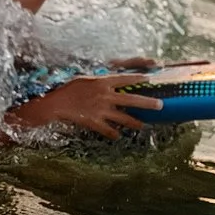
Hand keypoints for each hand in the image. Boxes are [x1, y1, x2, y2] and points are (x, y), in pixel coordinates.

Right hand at [8, 73, 164, 139]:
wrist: (53, 103)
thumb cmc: (64, 88)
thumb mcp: (82, 79)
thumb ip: (96, 82)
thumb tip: (104, 84)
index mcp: (101, 81)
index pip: (125, 79)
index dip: (138, 79)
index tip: (150, 80)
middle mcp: (104, 95)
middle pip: (132, 99)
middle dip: (148, 103)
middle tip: (161, 106)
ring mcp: (100, 109)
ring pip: (124, 118)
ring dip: (135, 122)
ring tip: (144, 125)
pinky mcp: (94, 121)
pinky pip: (108, 130)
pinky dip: (114, 133)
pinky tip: (118, 135)